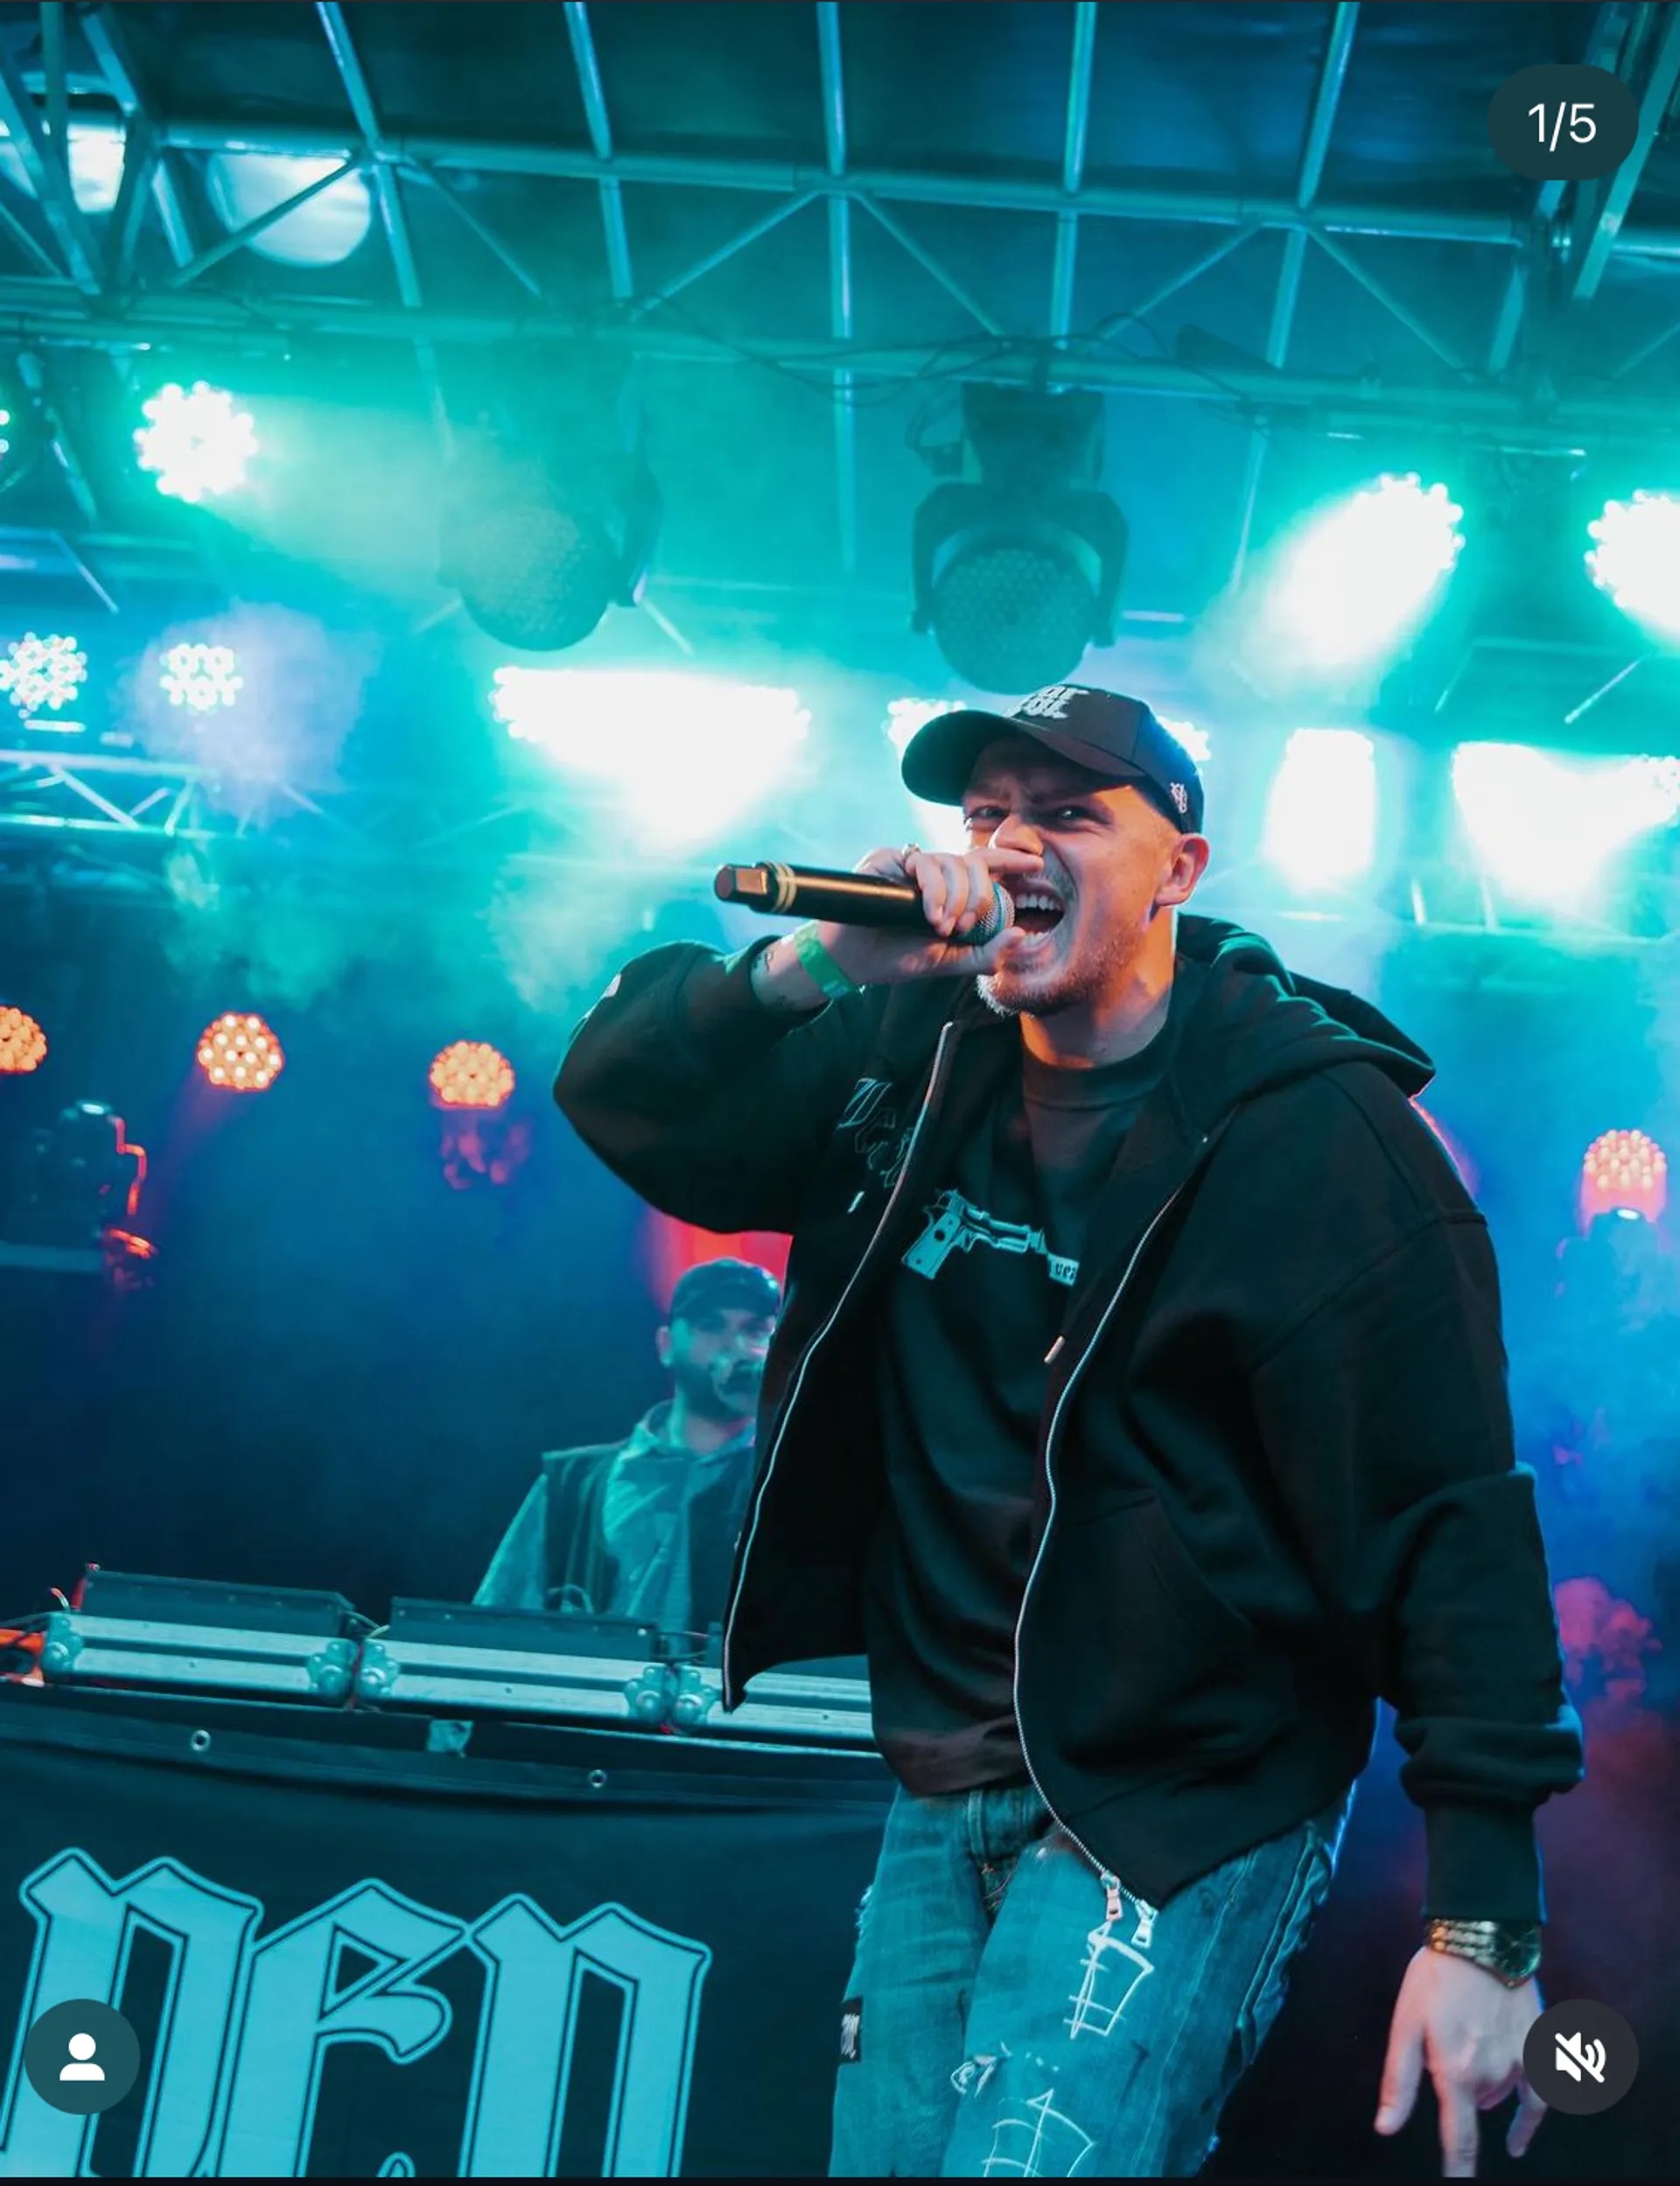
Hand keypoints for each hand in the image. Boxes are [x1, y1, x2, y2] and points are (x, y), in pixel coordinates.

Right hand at [814, 842, 1045, 988]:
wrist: (853, 960)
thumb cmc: (897, 958)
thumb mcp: (949, 962)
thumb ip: (986, 954)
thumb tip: (1023, 936)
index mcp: (952, 891)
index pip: (986, 867)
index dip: (1011, 861)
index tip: (1037, 864)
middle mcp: (935, 873)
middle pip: (975, 864)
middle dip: (979, 896)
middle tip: (963, 927)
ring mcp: (913, 863)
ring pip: (953, 862)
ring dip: (956, 897)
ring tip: (941, 927)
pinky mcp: (891, 858)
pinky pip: (925, 861)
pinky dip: (934, 889)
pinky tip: (929, 914)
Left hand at [1375, 1947, 1546, 2176]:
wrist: (1481, 1936)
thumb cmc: (1434, 1978)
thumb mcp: (1404, 2025)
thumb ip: (1398, 2081)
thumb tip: (1386, 2127)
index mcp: (1455, 2073)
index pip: (1460, 2140)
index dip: (1459, 2170)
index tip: (1456, 2184)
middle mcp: (1493, 2076)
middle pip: (1473, 2105)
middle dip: (1457, 2090)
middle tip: (1443, 2040)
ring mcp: (1521, 2064)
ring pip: (1499, 2096)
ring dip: (1483, 2088)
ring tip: (1467, 2043)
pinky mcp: (1539, 2048)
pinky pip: (1540, 2097)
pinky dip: (1529, 2118)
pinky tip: (1520, 2135)